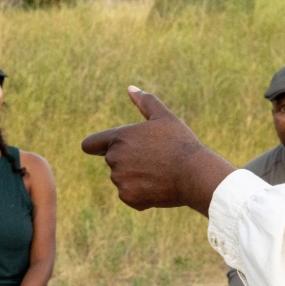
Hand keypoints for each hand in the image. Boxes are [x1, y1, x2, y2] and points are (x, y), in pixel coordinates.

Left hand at [81, 87, 235, 214]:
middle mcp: (114, 158)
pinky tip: (159, 187)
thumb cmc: (180, 142)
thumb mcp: (164, 117)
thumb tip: (131, 88)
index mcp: (119, 137)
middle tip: (154, 159)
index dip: (96, 146)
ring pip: (122, 179)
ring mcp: (119, 179)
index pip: (90, 144)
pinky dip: (141, 193)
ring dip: (135, 177)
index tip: (102, 150)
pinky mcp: (128, 197)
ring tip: (159, 173)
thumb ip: (144, 102)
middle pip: (112, 162)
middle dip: (128, 160)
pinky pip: (130, 195)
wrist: (194, 173)